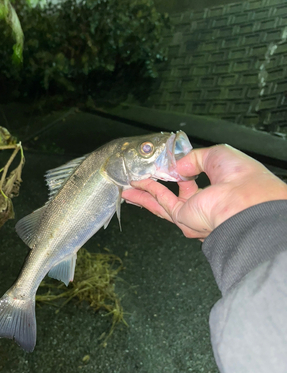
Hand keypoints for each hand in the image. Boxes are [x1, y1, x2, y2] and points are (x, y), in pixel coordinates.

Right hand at [122, 144, 286, 239]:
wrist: (245, 199)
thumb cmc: (241, 177)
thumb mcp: (216, 154)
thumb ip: (194, 158)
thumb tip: (178, 167)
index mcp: (216, 191)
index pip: (192, 183)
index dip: (177, 173)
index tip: (164, 165)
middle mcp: (203, 205)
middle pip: (172, 197)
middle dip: (154, 189)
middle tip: (139, 181)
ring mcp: (192, 214)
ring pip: (162, 202)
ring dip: (144, 193)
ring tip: (128, 186)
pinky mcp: (183, 218)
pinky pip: (161, 201)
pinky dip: (147, 192)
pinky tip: (135, 185)